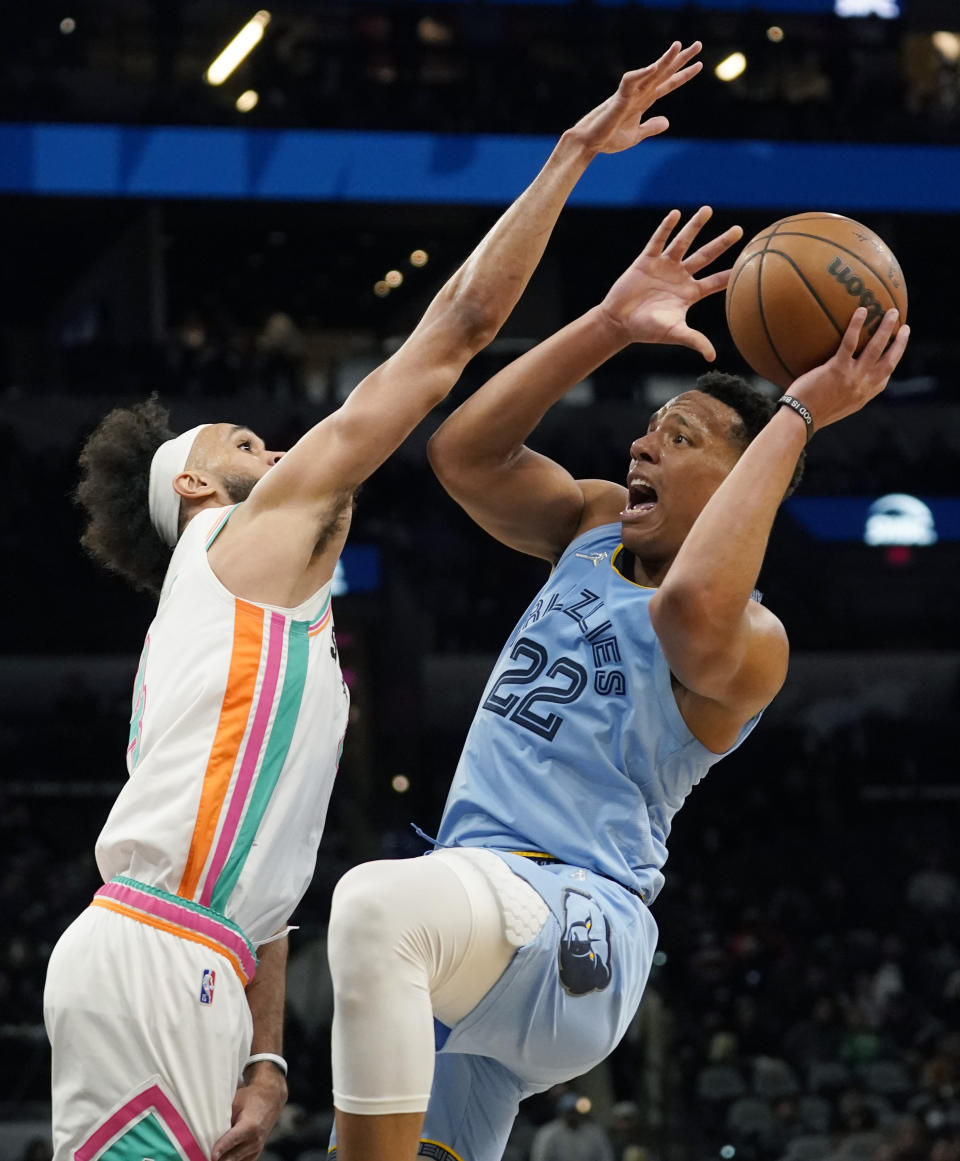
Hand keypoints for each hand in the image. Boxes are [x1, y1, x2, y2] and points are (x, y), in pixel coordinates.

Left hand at [211, 1066, 287, 1160]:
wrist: (271, 1100)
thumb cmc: (252, 1098)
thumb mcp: (236, 1102)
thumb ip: (224, 1117)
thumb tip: (208, 1130)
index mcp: (250, 1126)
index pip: (232, 1140)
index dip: (221, 1148)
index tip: (212, 1156)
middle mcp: (255, 1140)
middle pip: (232, 1156)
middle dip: (218, 1158)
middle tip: (204, 1154)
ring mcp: (256, 1149)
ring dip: (223, 1159)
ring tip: (210, 1154)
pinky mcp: (256, 1154)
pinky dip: (231, 1160)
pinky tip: (222, 1156)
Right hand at [566, 42, 702, 155]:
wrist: (589, 143)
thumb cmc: (608, 138)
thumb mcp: (636, 135)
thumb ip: (651, 127)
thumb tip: (667, 121)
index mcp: (643, 101)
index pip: (668, 84)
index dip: (683, 75)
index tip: (700, 65)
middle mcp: (639, 93)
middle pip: (664, 73)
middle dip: (681, 59)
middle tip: (698, 45)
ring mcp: (629, 94)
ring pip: (650, 73)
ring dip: (664, 60)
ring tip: (679, 46)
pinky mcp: (618, 99)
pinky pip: (630, 82)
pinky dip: (642, 74)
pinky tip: (654, 67)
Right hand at [599, 206, 742, 359]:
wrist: (619, 322)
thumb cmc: (647, 330)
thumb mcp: (673, 333)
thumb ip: (693, 340)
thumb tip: (712, 357)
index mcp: (690, 293)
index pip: (717, 281)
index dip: (732, 273)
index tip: (750, 263)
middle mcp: (680, 276)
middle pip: (706, 256)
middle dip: (722, 243)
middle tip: (739, 230)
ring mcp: (664, 266)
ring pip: (684, 242)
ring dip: (695, 226)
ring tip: (707, 210)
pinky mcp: (646, 260)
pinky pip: (658, 241)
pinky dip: (666, 228)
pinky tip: (675, 214)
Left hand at [786, 307, 909, 431]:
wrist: (799, 420)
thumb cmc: (807, 415)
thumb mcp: (832, 408)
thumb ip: (840, 394)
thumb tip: (835, 383)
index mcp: (862, 396)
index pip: (884, 379)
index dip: (892, 363)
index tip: (896, 351)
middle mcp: (863, 386)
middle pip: (889, 361)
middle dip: (900, 343)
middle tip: (905, 327)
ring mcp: (853, 377)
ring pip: (876, 348)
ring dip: (887, 329)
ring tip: (891, 312)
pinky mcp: (838, 369)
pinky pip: (850, 342)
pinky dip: (857, 325)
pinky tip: (861, 311)